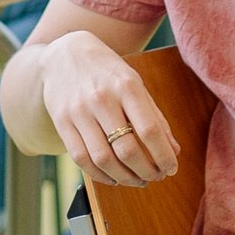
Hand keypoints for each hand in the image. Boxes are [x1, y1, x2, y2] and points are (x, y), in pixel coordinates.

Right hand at [37, 36, 178, 186]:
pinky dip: (100, 175)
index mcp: (126, 86)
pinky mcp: (61, 121)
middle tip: (155, 177)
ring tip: (137, 180)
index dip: (163, 156)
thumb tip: (173, 150)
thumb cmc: (107, 72)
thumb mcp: (135, 84)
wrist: (65, 53)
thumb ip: (154, 116)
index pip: (149, 130)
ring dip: (124, 178)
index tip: (171, 168)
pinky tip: (113, 178)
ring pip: (103, 158)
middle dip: (146, 171)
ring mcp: (78, 111)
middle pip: (126, 149)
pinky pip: (81, 158)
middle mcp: (101, 98)